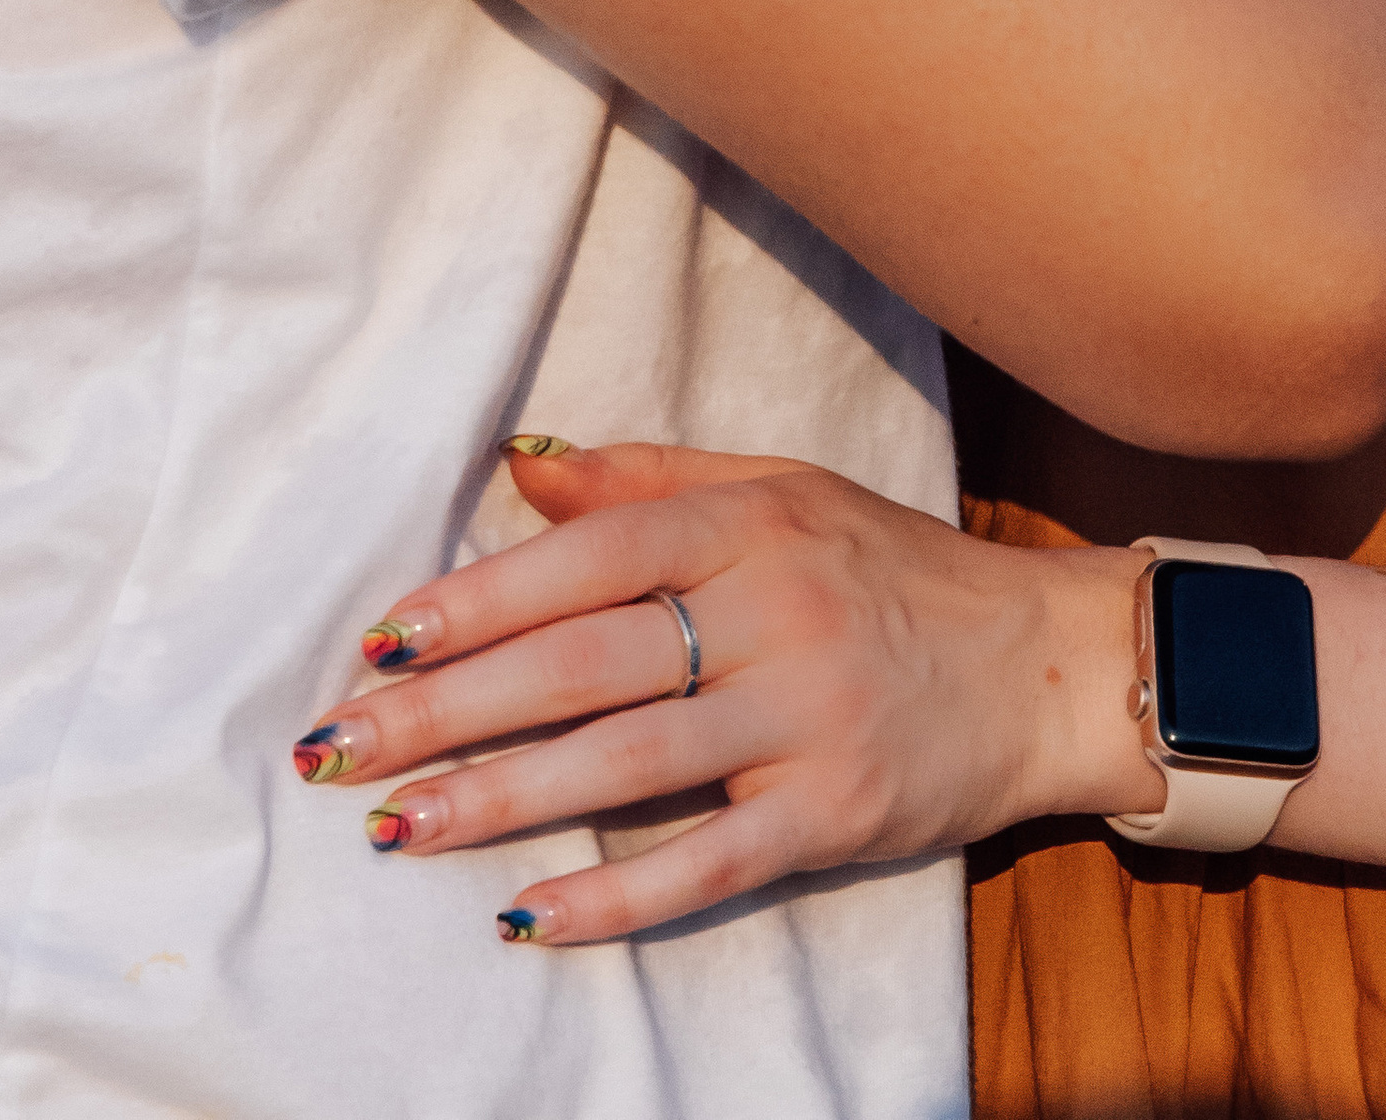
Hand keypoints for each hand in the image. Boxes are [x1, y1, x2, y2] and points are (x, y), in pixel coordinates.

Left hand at [290, 441, 1142, 944]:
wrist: (1044, 662)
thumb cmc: (894, 571)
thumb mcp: (786, 493)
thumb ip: (651, 479)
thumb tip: (521, 469)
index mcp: (754, 521)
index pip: (591, 555)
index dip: (481, 596)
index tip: (382, 637)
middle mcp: (776, 608)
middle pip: (587, 659)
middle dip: (450, 707)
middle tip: (341, 748)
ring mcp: (807, 714)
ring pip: (628, 760)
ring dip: (501, 798)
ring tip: (397, 827)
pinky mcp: (835, 811)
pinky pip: (708, 862)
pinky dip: (615, 895)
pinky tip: (527, 915)